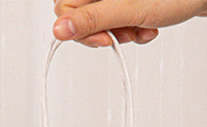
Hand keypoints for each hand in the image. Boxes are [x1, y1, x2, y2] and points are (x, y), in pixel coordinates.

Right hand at [52, 0, 206, 46]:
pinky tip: (147, 26)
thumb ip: (92, 20)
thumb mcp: (129, 10)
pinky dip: (131, 28)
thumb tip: (58, 30)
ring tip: (143, 29)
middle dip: (104, 31)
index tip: (104, 39)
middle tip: (126, 34)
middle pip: (80, 15)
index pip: (64, 7)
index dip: (81, 28)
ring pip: (100, 20)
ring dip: (121, 32)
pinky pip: (116, 18)